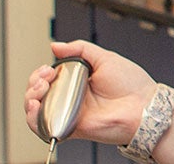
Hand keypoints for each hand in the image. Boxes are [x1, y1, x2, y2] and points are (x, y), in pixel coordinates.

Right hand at [24, 41, 157, 145]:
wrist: (143, 106)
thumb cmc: (131, 84)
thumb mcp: (105, 58)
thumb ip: (80, 49)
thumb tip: (56, 45)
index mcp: (78, 81)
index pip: (48, 78)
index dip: (41, 73)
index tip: (48, 68)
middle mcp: (71, 98)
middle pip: (38, 93)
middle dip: (34, 83)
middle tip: (45, 78)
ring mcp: (70, 113)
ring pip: (36, 110)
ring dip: (30, 98)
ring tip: (39, 90)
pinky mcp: (71, 128)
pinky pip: (44, 128)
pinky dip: (33, 119)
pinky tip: (35, 106)